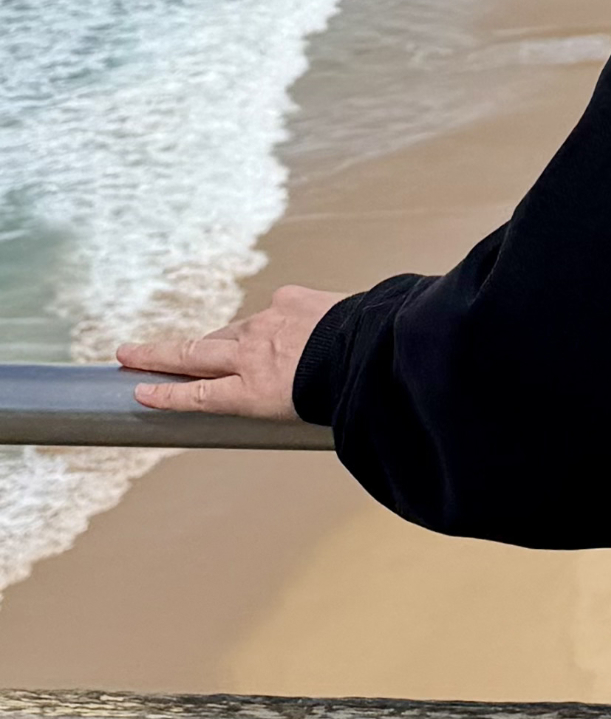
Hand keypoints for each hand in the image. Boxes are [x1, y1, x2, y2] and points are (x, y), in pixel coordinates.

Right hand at [118, 286, 342, 423]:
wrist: (375, 349)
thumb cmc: (346, 393)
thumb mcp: (303, 419)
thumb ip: (279, 404)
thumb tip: (275, 396)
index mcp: (252, 393)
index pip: (196, 396)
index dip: (165, 395)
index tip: (138, 392)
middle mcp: (251, 357)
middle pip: (191, 355)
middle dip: (155, 355)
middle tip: (126, 353)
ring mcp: (267, 323)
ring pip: (231, 333)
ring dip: (219, 342)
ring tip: (208, 351)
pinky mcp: (290, 299)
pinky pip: (273, 312)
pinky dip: (272, 323)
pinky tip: (287, 331)